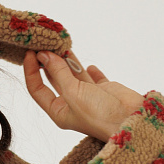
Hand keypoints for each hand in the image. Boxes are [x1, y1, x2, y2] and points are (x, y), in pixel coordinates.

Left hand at [22, 50, 144, 140]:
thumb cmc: (100, 115)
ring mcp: (88, 96)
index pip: (37, 89)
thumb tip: (44, 55)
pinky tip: (88, 64)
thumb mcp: (73, 93)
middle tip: (44, 43)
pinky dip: (90, 70)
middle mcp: (71, 104)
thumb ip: (59, 73)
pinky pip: (93, 78)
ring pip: (73, 74)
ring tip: (60, 44)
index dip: (31, 71)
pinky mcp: (104, 91)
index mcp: (58, 111)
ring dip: (67, 60)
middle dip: (49, 61)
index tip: (30, 52)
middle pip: (54, 79)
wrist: (133, 120)